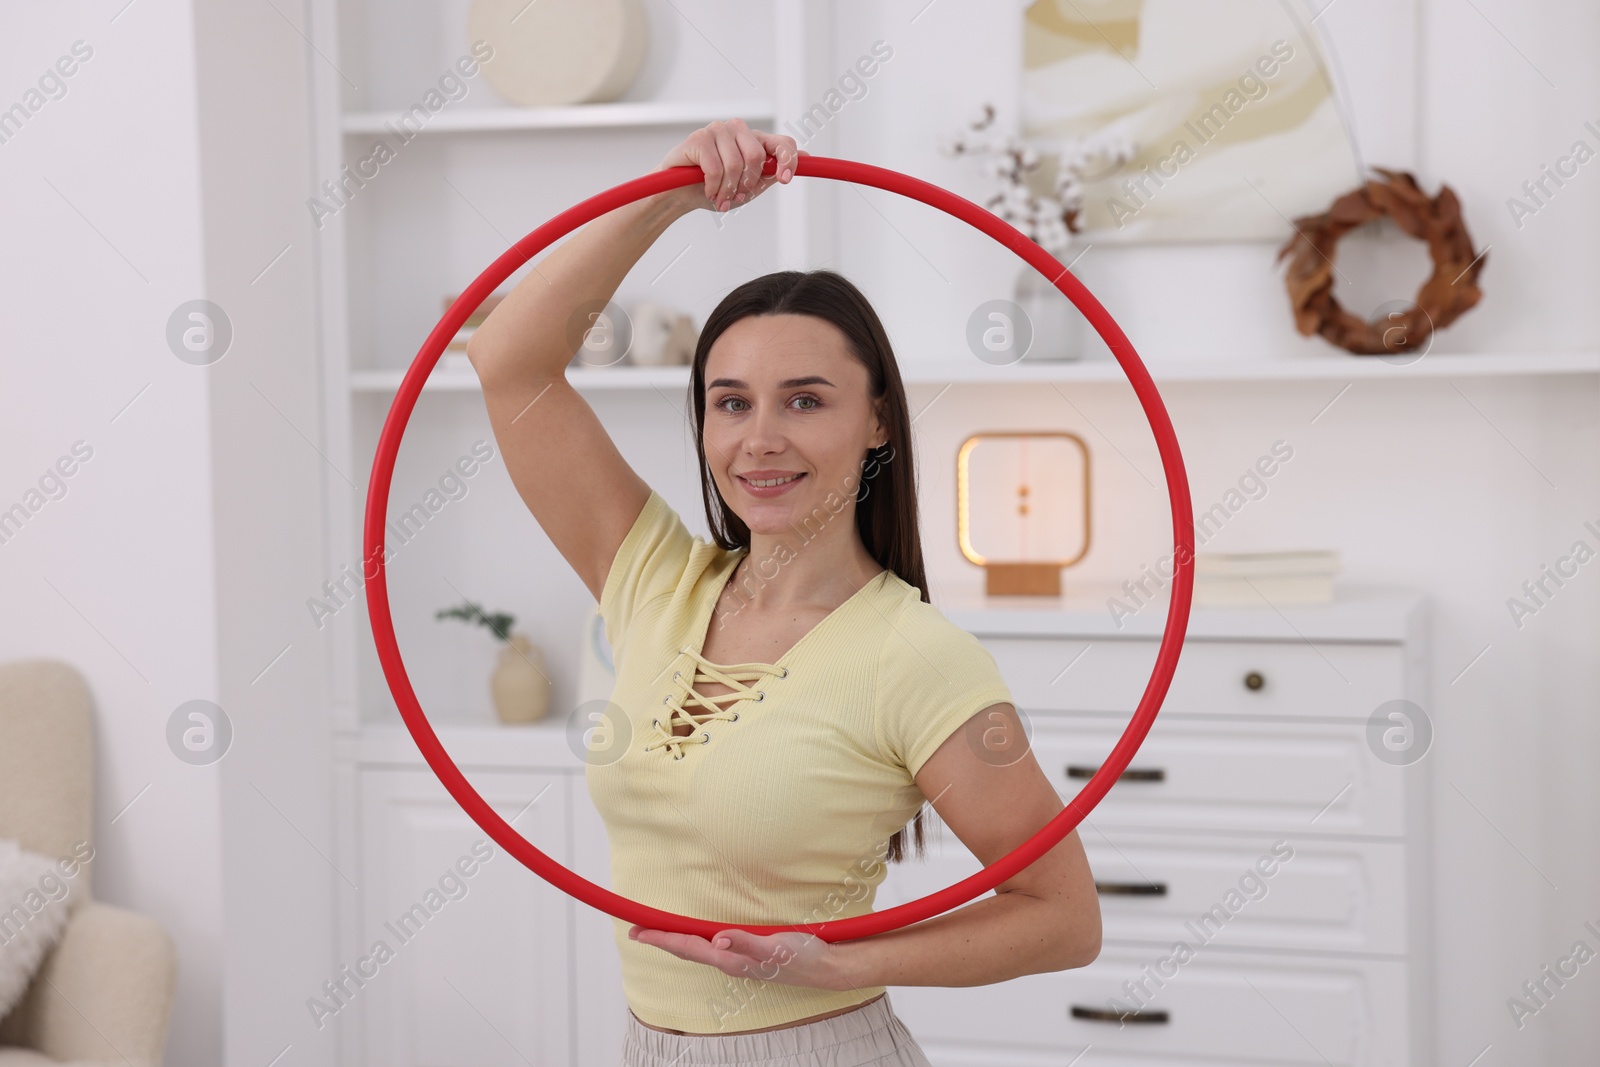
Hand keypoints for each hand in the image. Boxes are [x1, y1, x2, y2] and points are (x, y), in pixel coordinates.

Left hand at [628, 923, 848, 990]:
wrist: (828, 968)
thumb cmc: (803, 957)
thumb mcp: (776, 946)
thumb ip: (746, 943)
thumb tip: (716, 939)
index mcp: (732, 960)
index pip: (688, 947)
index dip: (662, 938)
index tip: (638, 932)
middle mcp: (732, 962)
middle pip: (688, 951)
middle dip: (662, 940)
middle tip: (638, 930)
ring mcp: (740, 961)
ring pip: (699, 951)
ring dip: (677, 942)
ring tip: (660, 933)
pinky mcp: (749, 956)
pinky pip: (714, 949)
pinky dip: (697, 942)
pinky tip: (699, 938)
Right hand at [654, 117, 806, 213]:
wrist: (679, 194)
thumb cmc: (715, 188)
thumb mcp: (749, 186)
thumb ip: (773, 171)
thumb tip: (807, 156)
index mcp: (754, 140)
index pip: (782, 142)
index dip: (787, 160)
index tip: (784, 180)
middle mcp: (738, 130)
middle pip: (758, 156)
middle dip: (747, 184)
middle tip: (735, 197)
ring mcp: (718, 130)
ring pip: (735, 165)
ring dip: (727, 190)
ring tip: (719, 198)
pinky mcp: (699, 138)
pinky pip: (715, 168)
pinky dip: (713, 187)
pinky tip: (707, 190)